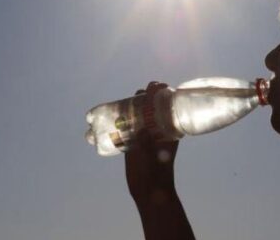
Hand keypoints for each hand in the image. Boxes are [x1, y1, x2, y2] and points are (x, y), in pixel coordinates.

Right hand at [125, 82, 179, 205]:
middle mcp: (157, 131)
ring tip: (127, 100)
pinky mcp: (133, 142)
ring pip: (139, 115)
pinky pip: (128, 126)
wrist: (149, 193)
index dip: (163, 95)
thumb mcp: (152, 159)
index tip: (157, 86)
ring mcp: (144, 136)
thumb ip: (147, 146)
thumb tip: (142, 130)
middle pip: (152, 108)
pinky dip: (121, 119)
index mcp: (168, 132)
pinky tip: (112, 114)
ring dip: (132, 106)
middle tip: (140, 92)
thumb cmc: (155, 176)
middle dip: (146, 97)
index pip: (167, 107)